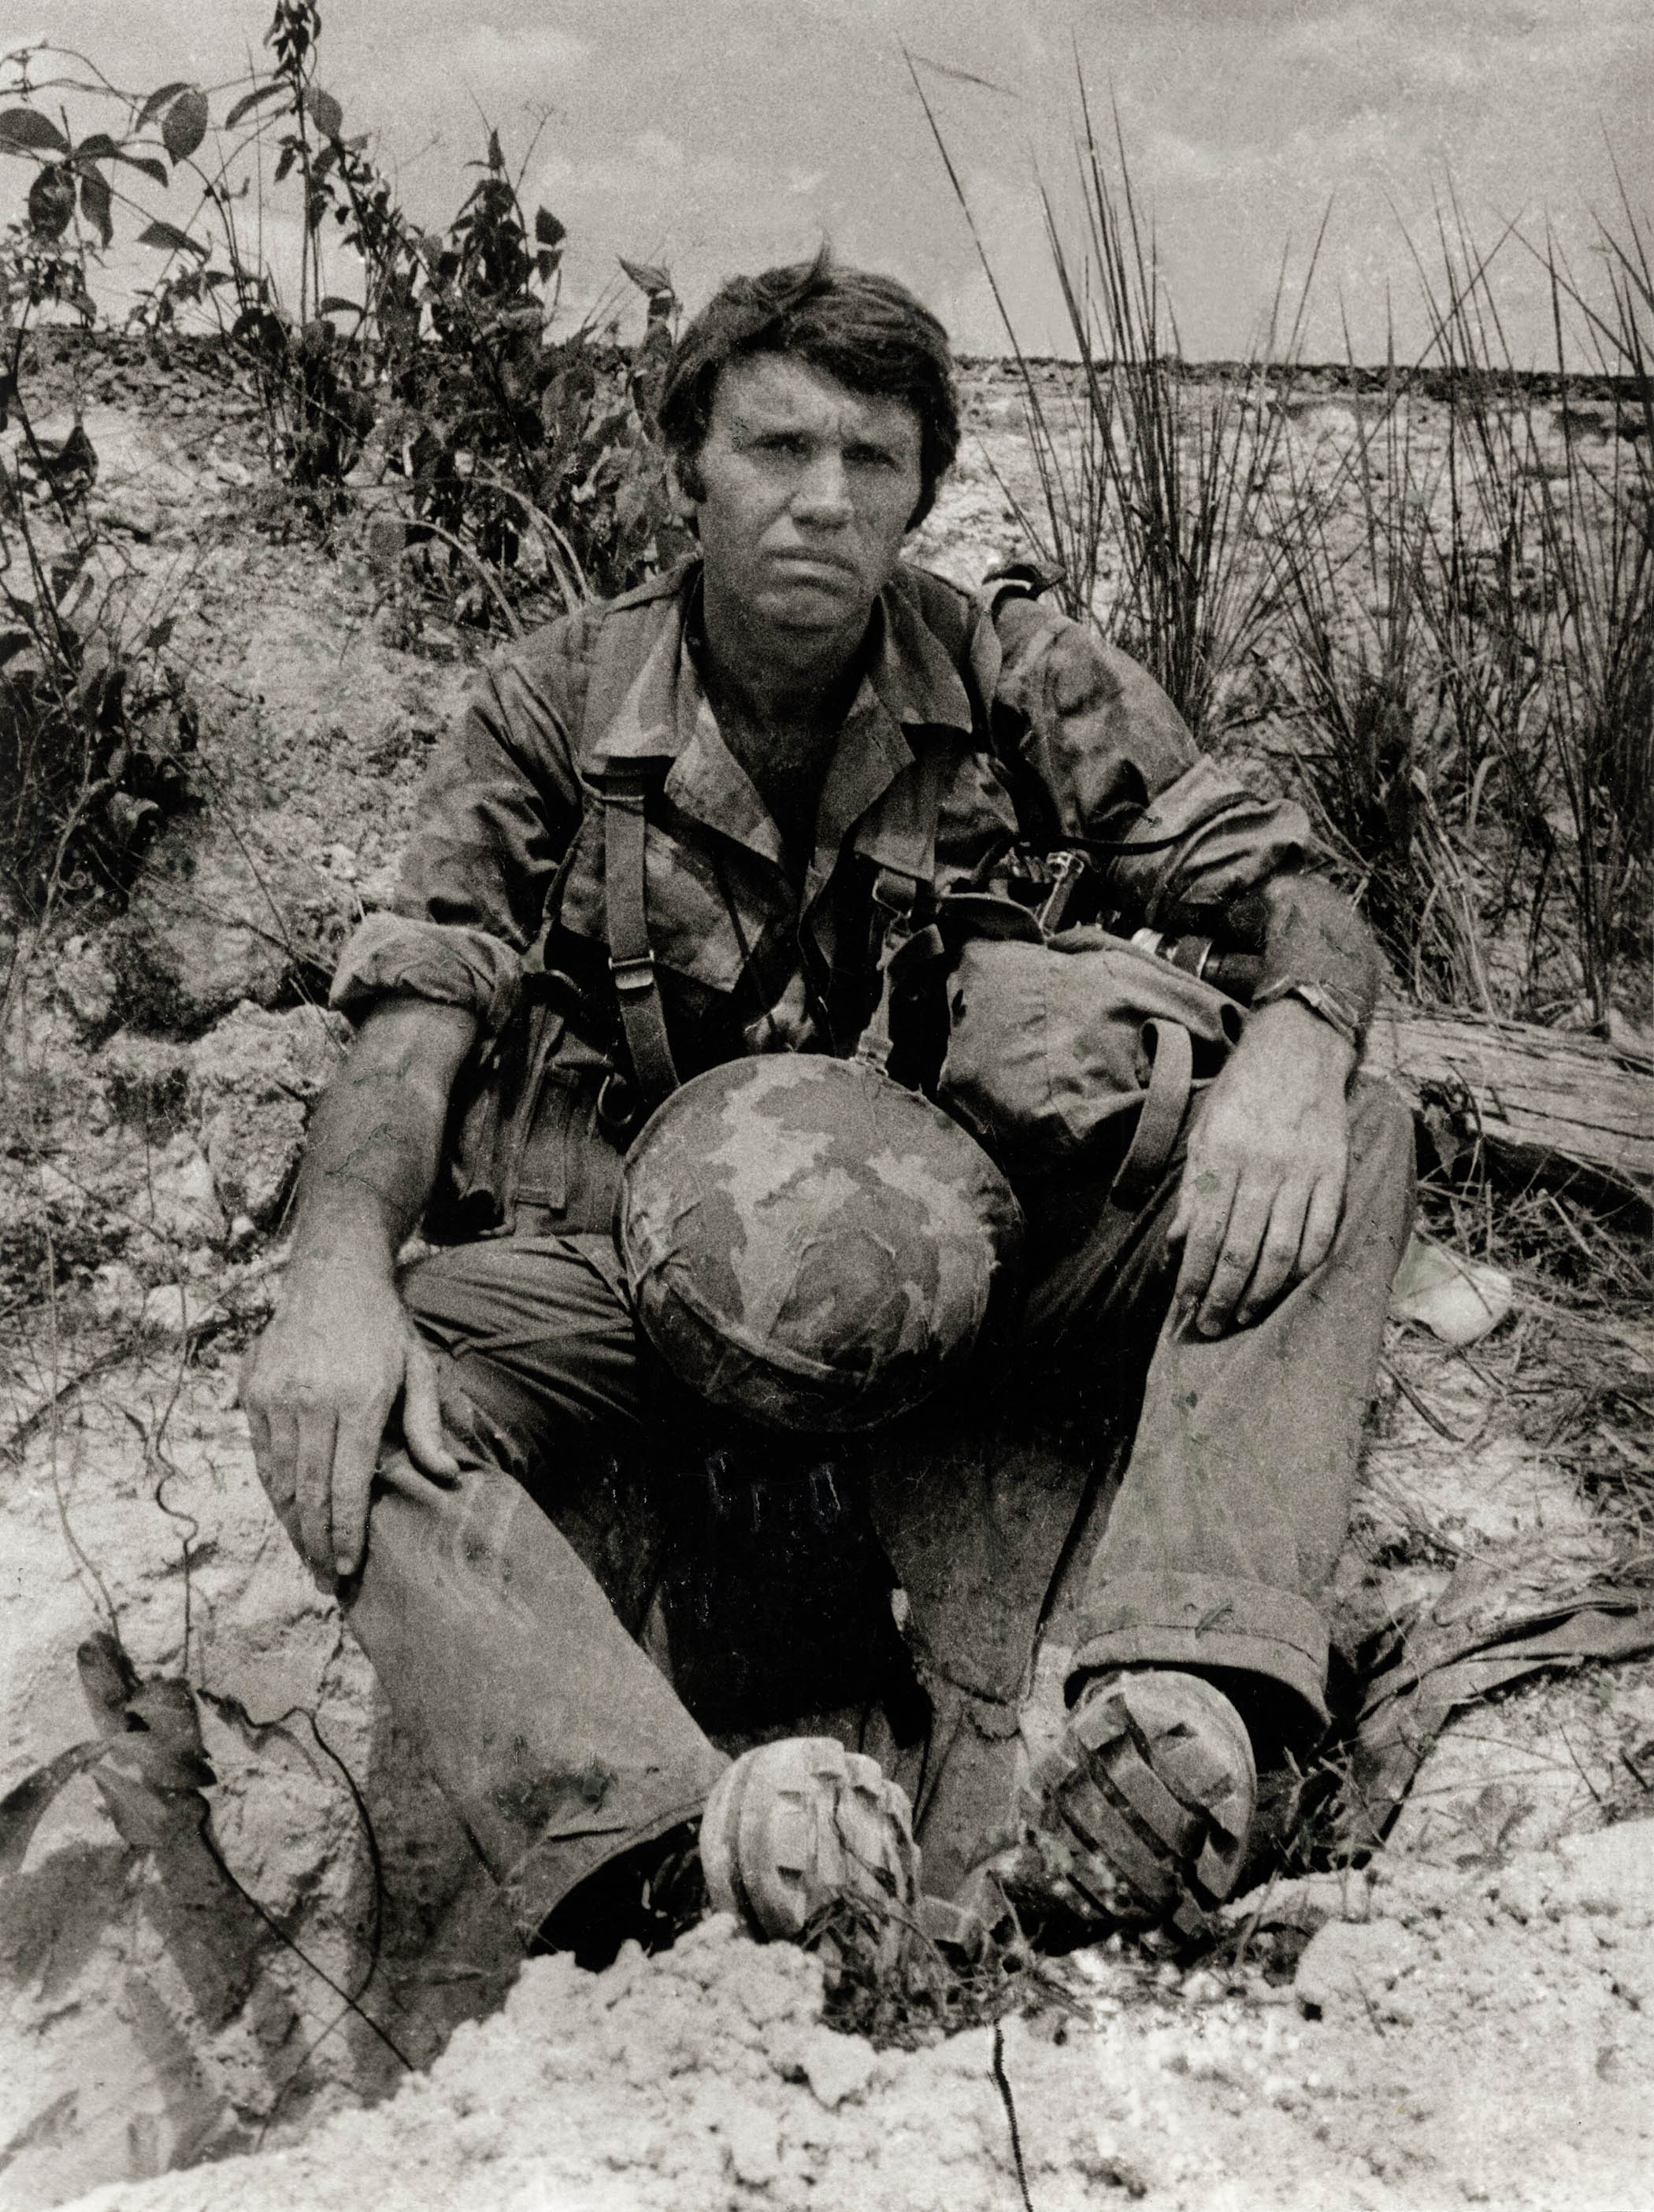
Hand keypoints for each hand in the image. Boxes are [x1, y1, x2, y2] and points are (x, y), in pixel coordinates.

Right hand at [242, 1256, 457, 1581]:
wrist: (331, 1276)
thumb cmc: (383, 1328)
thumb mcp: (418, 1369)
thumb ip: (426, 1426)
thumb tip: (447, 1477)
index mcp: (358, 1400)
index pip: (346, 1486)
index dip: (345, 1533)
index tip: (347, 1568)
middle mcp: (311, 1400)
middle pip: (308, 1492)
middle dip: (315, 1543)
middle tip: (324, 1581)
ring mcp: (276, 1395)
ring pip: (279, 1478)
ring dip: (292, 1523)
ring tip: (307, 1554)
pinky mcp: (252, 1391)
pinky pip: (260, 1454)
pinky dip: (273, 1488)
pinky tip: (287, 1512)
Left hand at [1167, 1000, 1354, 1336]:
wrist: (1298, 1052)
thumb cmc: (1241, 1096)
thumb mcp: (1203, 1133)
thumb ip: (1193, 1192)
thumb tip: (1178, 1247)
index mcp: (1223, 1157)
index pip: (1205, 1235)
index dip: (1192, 1279)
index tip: (1181, 1310)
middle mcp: (1263, 1168)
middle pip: (1241, 1251)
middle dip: (1221, 1298)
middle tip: (1207, 1328)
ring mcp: (1303, 1174)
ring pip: (1281, 1252)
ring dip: (1259, 1295)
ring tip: (1241, 1319)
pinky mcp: (1334, 1176)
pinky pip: (1321, 1235)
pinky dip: (1302, 1270)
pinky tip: (1285, 1290)